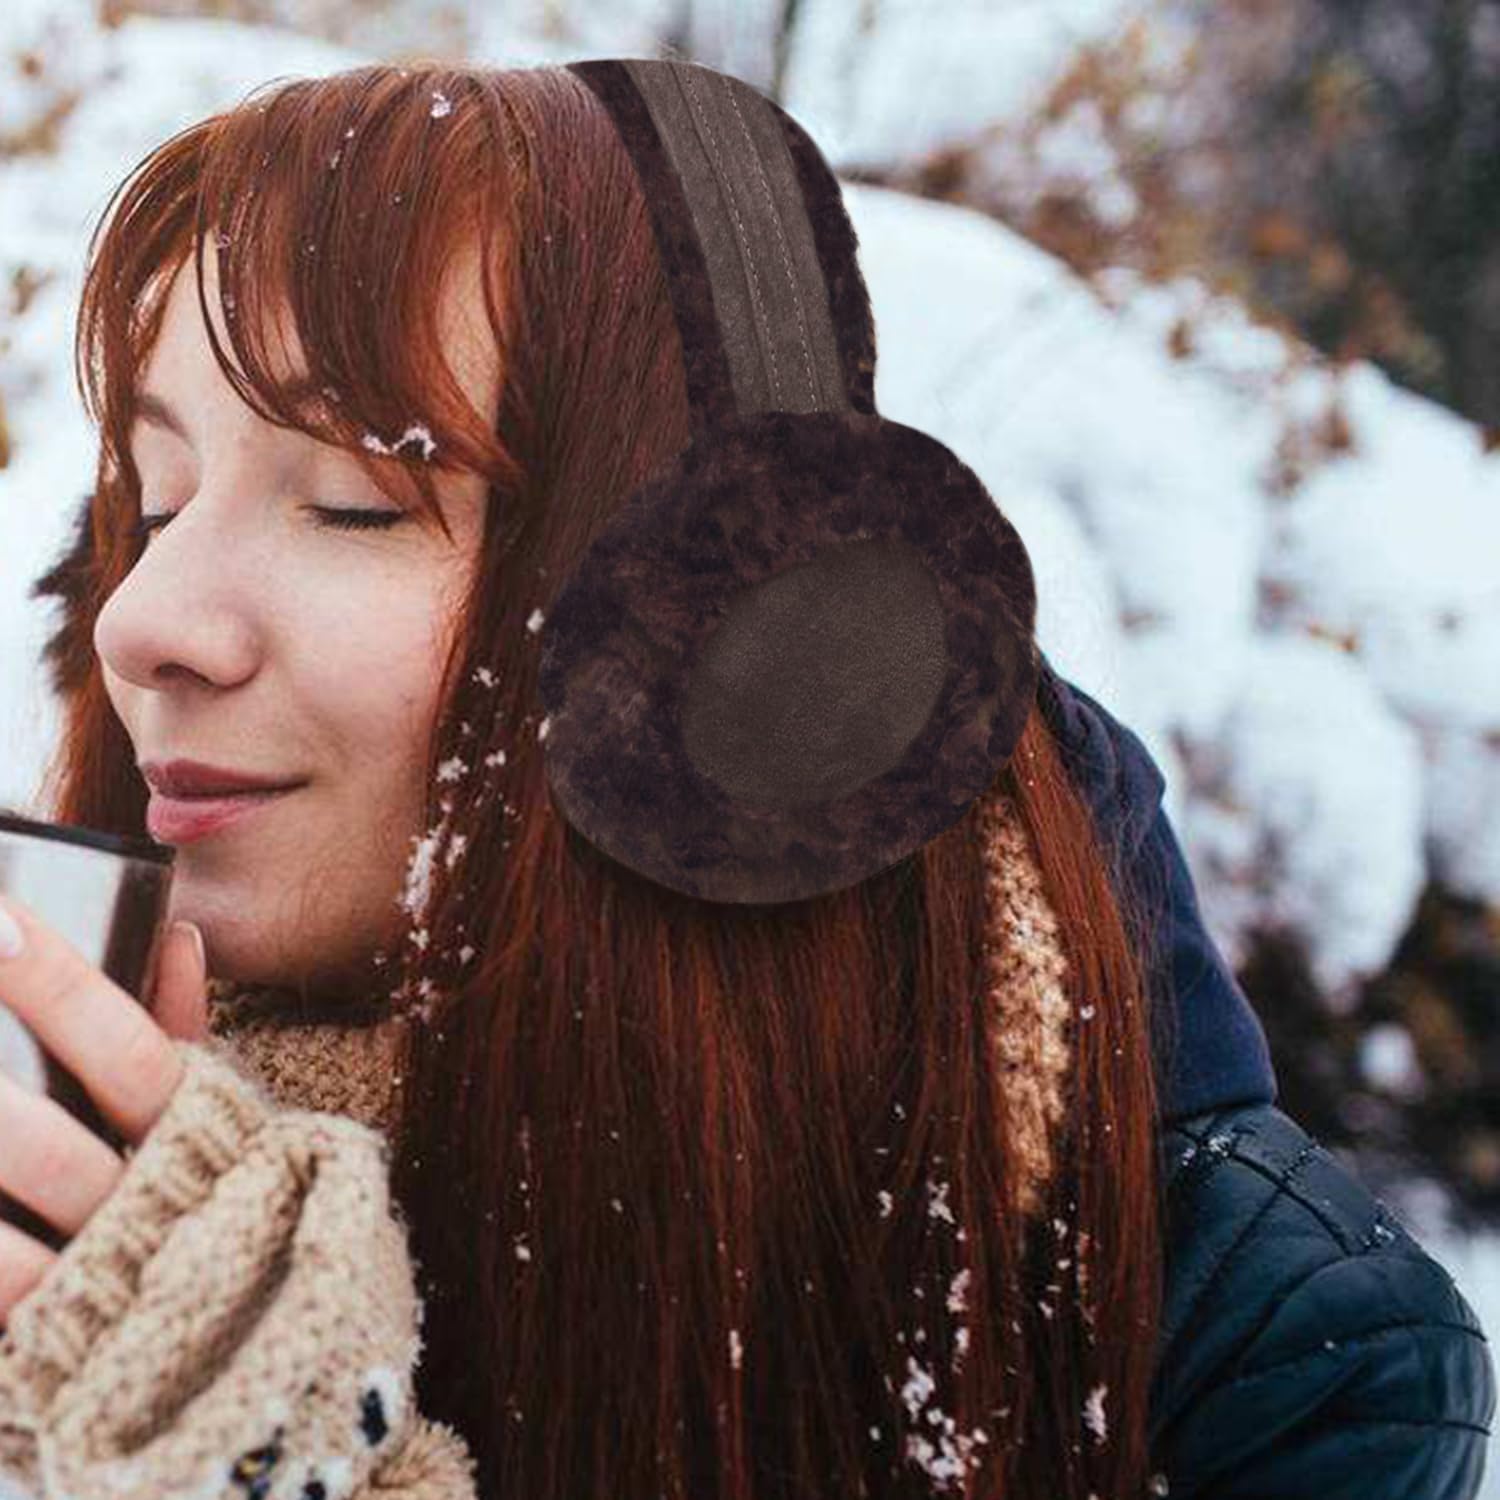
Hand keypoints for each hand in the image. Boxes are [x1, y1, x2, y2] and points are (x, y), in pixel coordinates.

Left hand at [0, 895, 206, 1321]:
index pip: (128, 1049)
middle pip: (43, 1144)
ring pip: (0, 1242)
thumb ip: (188, 1030)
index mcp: (201, 1138)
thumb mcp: (221, 1113)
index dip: (57, 985)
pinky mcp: (52, 1338)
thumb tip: (178, 934)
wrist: (242, 1341)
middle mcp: (150, 1211)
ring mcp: (98, 1284)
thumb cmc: (218, 1196)